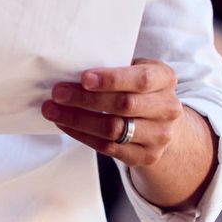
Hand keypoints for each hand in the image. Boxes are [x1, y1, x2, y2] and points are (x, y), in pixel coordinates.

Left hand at [42, 57, 185, 168]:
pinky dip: (82, 135)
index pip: (140, 79)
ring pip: (113, 129)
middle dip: (85, 99)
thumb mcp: (137, 70)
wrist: (163, 125)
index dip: (112, 80)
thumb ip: (116, 67)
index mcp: (165, 78)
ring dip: (78, 120)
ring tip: (54, 110)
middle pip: (123, 105)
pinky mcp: (144, 156)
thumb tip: (73, 66)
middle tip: (58, 93)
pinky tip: (65, 124)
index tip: (84, 78)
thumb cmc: (140, 90)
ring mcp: (158, 135)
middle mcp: (167, 108)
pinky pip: (108, 147)